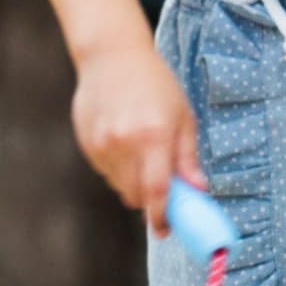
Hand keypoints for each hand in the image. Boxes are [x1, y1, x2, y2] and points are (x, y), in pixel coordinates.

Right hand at [69, 38, 200, 220]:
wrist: (112, 56)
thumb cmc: (155, 84)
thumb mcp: (183, 116)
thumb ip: (188, 157)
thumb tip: (199, 189)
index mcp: (153, 136)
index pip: (157, 190)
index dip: (162, 216)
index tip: (166, 229)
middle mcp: (124, 143)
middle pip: (135, 195)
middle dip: (149, 201)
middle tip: (161, 193)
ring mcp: (101, 144)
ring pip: (119, 185)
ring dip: (134, 183)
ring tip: (142, 154)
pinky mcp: (87, 143)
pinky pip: (106, 171)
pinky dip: (118, 169)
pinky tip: (124, 143)